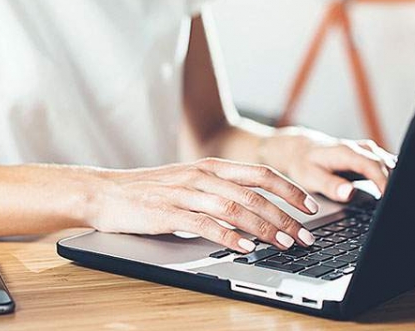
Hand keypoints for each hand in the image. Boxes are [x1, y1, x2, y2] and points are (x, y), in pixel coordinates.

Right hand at [86, 158, 319, 252]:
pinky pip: (205, 224)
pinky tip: (244, 247)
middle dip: (286, 216)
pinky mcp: (169, 212)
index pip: (260, 174)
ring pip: (236, 209)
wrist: (104, 192)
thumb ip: (218, 191)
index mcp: (210, 167)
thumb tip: (255, 210)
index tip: (310, 207)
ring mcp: (186, 193)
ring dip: (264, 228)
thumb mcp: (188, 182)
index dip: (289, 189)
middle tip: (305, 235)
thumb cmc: (148, 191)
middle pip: (255, 194)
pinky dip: (228, 236)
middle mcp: (202, 176)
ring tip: (284, 244)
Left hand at [258, 127, 395, 202]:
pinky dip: (392, 177)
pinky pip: (386, 165)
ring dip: (396, 180)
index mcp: (346, 152)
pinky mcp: (368, 157)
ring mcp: (366, 151)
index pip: (373, 165)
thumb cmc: (304, 163)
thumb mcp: (310, 177)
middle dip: (395, 184)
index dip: (384, 182)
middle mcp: (360, 148)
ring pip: (389, 164)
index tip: (390, 199)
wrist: (300, 149)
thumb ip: (330, 185)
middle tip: (398, 206)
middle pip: (386, 165)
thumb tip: (349, 193)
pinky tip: (393, 192)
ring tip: (398, 202)